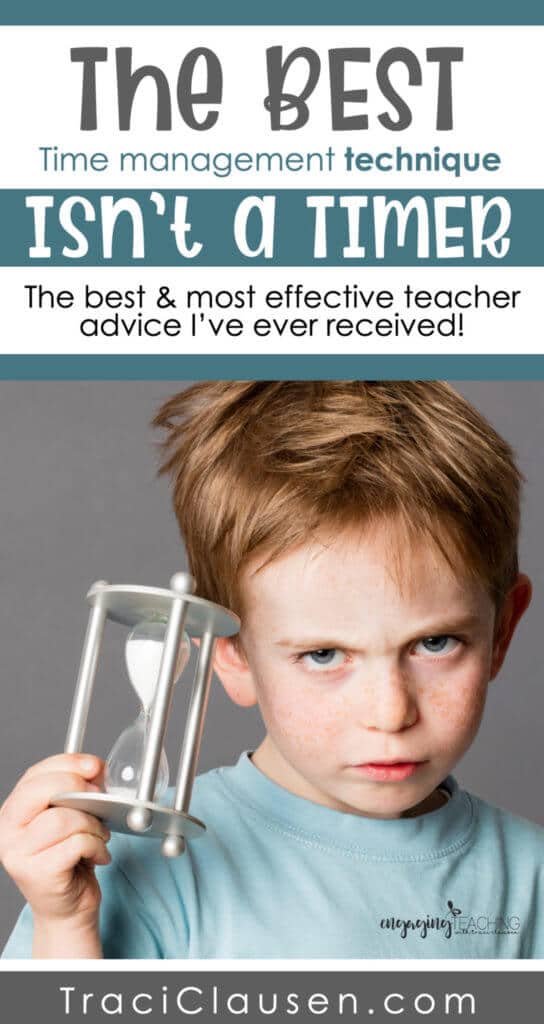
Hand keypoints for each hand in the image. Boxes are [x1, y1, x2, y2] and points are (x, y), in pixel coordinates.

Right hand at [0, 753, 110, 930]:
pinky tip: (98, 855)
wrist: (68, 908)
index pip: (35, 775)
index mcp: (11, 812)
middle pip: (44, 791)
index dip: (68, 763)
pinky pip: (76, 844)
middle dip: (79, 788)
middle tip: (99, 799)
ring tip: (99, 836)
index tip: (94, 765)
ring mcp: (18, 854)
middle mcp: (7, 831)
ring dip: (92, 825)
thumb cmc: (69, 859)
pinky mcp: (37, 873)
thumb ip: (75, 790)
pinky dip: (96, 846)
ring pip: (64, 818)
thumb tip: (95, 768)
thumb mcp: (68, 817)